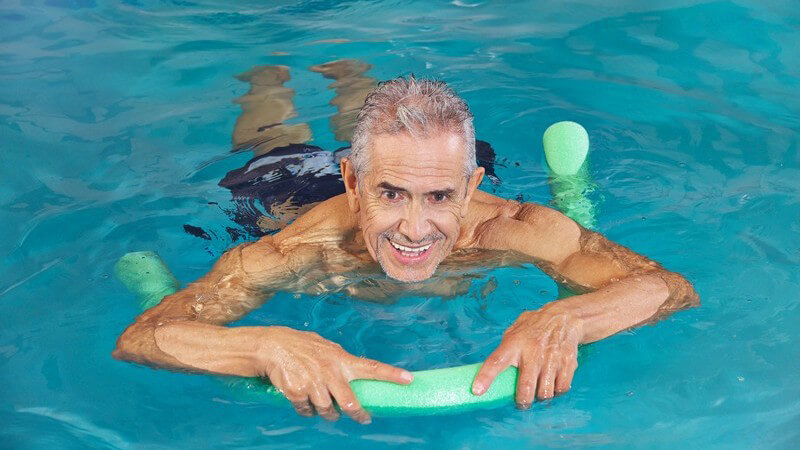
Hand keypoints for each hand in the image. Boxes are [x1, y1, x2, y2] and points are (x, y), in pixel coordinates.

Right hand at [257, 326, 412, 422]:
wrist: (271, 347)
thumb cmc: (300, 345)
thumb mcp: (325, 347)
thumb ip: (340, 360)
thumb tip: (352, 371)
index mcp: (340, 359)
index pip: (371, 367)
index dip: (391, 375)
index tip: (409, 379)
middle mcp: (330, 372)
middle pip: (350, 403)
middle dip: (358, 414)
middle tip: (363, 418)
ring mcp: (313, 384)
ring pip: (328, 411)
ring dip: (327, 413)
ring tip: (324, 406)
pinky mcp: (298, 394)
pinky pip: (307, 411)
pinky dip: (306, 410)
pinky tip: (304, 400)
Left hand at [471, 306, 582, 407]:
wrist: (564, 317)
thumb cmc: (534, 327)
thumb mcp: (514, 331)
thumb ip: (504, 351)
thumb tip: (488, 372)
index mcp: (514, 344)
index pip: (496, 361)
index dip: (485, 377)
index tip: (477, 391)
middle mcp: (532, 352)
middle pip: (525, 387)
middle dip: (522, 401)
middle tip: (521, 402)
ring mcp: (551, 359)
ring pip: (545, 392)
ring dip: (540, 396)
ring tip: (539, 389)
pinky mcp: (567, 364)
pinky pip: (561, 388)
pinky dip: (557, 390)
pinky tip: (553, 382)